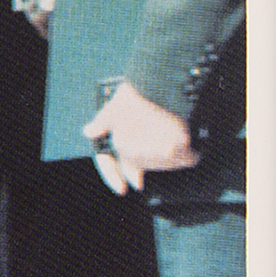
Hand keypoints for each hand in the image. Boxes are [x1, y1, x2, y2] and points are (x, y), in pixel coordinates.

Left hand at [82, 83, 198, 194]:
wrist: (169, 87)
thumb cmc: (140, 93)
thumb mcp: (115, 105)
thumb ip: (102, 122)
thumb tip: (89, 131)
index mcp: (120, 144)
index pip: (113, 165)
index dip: (113, 175)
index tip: (121, 188)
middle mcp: (139, 155)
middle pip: (139, 164)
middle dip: (143, 157)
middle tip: (153, 139)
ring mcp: (162, 158)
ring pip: (161, 163)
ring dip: (163, 154)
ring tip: (170, 132)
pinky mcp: (184, 156)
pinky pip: (184, 158)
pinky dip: (185, 151)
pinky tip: (186, 139)